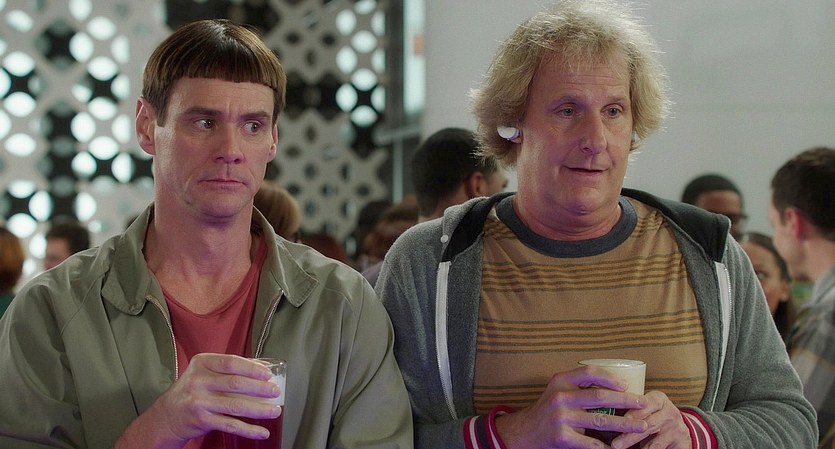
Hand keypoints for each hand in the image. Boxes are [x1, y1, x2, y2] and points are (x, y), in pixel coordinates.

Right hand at [116, 353, 281, 447]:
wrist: (168, 415)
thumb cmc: (193, 390)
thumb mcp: (205, 372)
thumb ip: (230, 368)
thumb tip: (262, 366)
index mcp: (202, 363)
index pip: (231, 362)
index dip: (252, 368)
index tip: (268, 374)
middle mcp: (198, 381)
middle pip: (236, 384)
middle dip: (260, 388)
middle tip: (275, 391)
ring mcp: (199, 402)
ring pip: (235, 406)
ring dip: (259, 409)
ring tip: (274, 411)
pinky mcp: (201, 420)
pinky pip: (230, 425)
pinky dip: (249, 430)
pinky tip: (261, 431)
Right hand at [495, 365, 648, 447]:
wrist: (524, 433)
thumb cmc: (548, 410)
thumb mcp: (557, 391)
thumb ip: (578, 386)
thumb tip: (615, 387)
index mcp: (560, 381)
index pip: (589, 372)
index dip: (611, 377)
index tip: (626, 385)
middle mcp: (560, 397)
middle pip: (601, 396)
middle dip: (626, 400)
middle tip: (643, 404)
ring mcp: (561, 418)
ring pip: (602, 421)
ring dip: (626, 424)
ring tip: (642, 426)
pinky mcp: (562, 438)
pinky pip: (592, 443)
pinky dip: (607, 445)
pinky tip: (618, 446)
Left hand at [610, 391, 690, 448]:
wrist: (679, 429)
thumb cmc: (654, 417)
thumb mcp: (646, 409)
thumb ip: (632, 410)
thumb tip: (606, 417)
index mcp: (658, 399)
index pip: (644, 405)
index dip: (632, 413)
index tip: (619, 420)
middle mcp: (670, 412)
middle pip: (648, 425)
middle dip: (629, 436)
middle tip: (615, 444)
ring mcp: (677, 428)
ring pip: (655, 443)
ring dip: (639, 448)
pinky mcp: (682, 443)